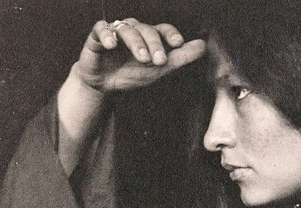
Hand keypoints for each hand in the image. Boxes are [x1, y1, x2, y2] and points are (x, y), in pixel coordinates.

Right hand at [73, 18, 205, 92]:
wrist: (104, 85)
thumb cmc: (132, 74)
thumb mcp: (158, 71)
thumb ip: (180, 59)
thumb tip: (203, 46)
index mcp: (150, 37)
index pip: (163, 29)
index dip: (171, 34)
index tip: (179, 44)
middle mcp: (135, 30)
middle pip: (147, 30)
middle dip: (155, 45)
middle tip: (159, 61)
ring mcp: (116, 31)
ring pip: (128, 29)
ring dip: (136, 43)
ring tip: (142, 59)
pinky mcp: (97, 36)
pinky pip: (102, 29)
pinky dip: (107, 35)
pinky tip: (112, 45)